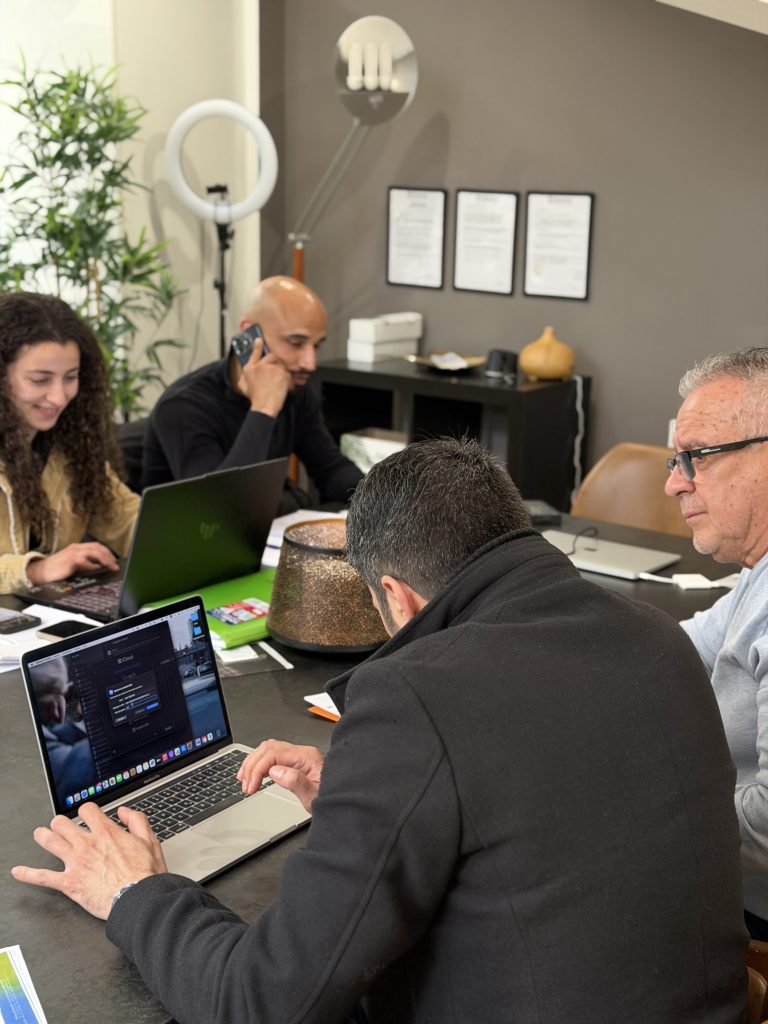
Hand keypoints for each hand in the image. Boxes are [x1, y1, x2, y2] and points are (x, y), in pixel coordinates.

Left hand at [12, 802, 166, 919]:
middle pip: (62, 823)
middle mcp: (87, 844)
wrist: (138, 899)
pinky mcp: (69, 883)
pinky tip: (18, 871)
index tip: (88, 815)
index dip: (87, 810)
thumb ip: (136, 821)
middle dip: (61, 823)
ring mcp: (76, 863)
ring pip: (50, 842)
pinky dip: (28, 874)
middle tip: (61, 826)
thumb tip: (124, 811)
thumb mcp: (149, 841)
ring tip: (39, 835)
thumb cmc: (145, 875)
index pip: (88, 809)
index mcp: (106, 832)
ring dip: (42, 836)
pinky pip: (43, 877)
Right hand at [26, 542, 119, 584]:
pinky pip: (84, 561)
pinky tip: (96, 569)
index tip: (114, 559)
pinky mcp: (69, 561)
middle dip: (109, 556)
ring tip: (111, 566)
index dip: (106, 552)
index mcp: (77, 548)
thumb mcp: (72, 564)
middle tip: (115, 565)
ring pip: (94, 552)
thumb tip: (98, 567)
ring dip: (105, 560)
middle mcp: (76, 548)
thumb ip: (85, 564)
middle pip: (97, 547)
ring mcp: (72, 553)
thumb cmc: (56, 570)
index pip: (96, 546)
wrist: (40, 572)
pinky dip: (92, 565)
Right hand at [236, 348, 290, 417]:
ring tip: (278, 383)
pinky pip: (287, 372)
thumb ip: (244, 377)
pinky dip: (287, 379)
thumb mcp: (244, 387)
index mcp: (249, 369)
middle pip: (271, 357)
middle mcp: (259, 366)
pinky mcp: (281, 372)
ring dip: (281, 372)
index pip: (254, 352)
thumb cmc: (256, 399)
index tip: (259, 339)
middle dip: (275, 364)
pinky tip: (282, 387)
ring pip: (281, 365)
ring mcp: (271, 368)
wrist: (264, 406)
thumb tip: (246, 372)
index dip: (257, 345)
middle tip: (276, 374)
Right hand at [237, 739, 324, 812]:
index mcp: (307, 757)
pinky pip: (272, 756)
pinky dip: (259, 764)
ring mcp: (298, 756)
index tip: (251, 786)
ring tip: (244, 780)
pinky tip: (253, 774)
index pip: (274, 754)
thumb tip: (275, 771)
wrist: (344, 802)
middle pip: (268, 748)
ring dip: (253, 763)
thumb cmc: (332, 799)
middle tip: (245, 786)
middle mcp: (302, 752)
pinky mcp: (295, 762)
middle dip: (252, 766)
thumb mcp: (314, 796)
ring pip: (268, 750)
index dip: (258, 769)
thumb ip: (296, 782)